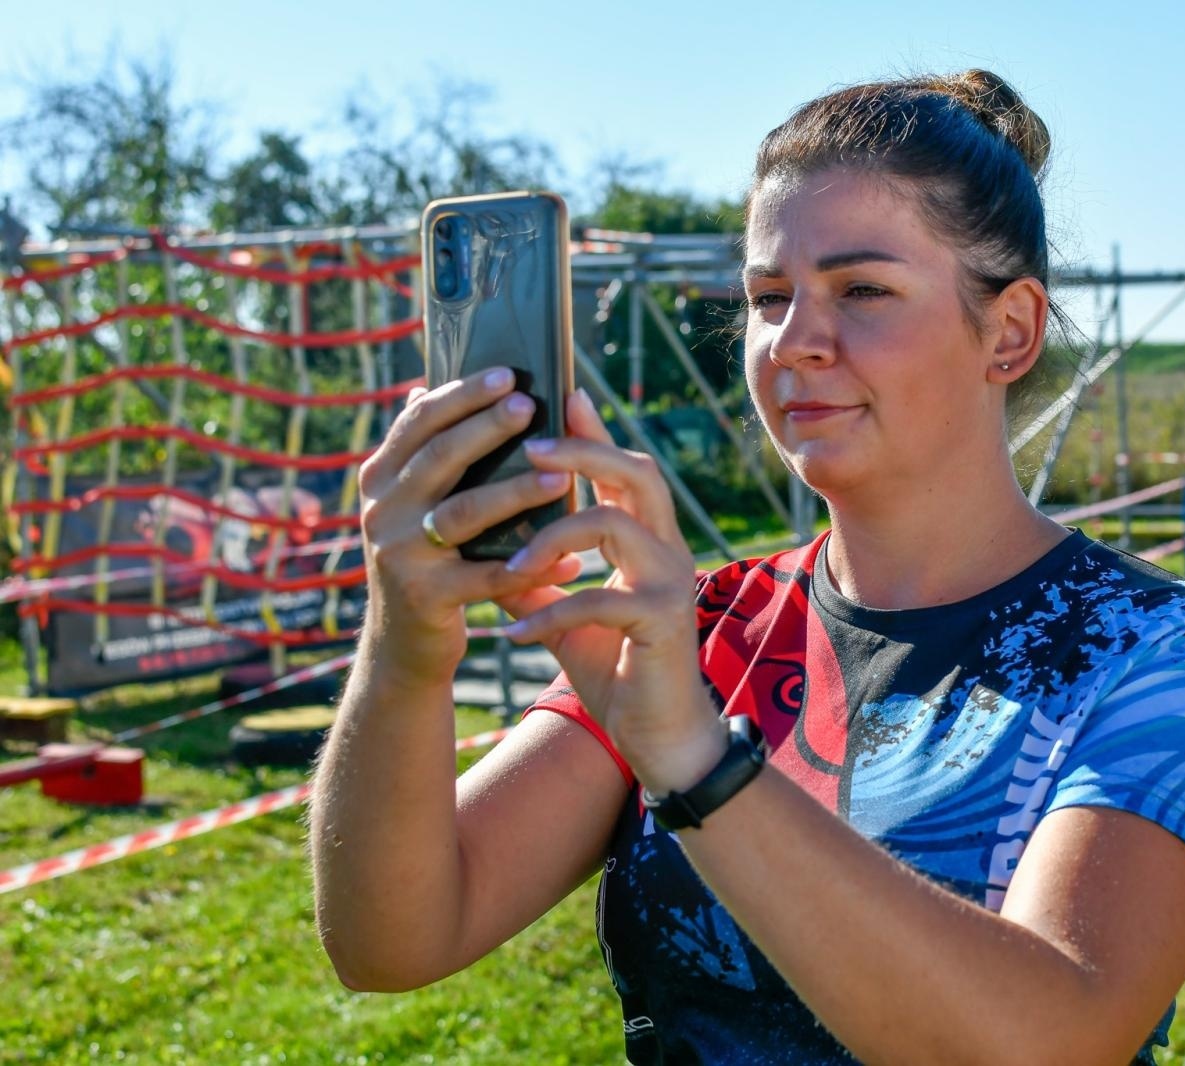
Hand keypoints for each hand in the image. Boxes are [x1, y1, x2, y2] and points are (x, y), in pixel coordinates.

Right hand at [355, 367, 583, 691]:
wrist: (404, 647)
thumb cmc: (428, 561)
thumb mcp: (412, 506)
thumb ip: (422, 455)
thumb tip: (423, 386)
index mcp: (381, 479)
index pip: (417, 423)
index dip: (460, 395)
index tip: (506, 373)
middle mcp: (382, 510)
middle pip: (439, 457)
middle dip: (486, 426)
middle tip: (529, 403)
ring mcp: (399, 553)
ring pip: (464, 512)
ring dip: (515, 492)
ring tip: (558, 478)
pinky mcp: (425, 597)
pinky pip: (485, 576)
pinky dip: (528, 567)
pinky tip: (567, 561)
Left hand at [498, 389, 725, 792]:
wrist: (660, 735)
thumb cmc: (616, 667)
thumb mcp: (565, 614)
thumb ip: (534, 576)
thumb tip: (479, 542)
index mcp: (645, 539)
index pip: (620, 468)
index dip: (591, 428)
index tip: (558, 392)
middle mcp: (666, 548)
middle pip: (634, 471)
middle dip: (580, 449)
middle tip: (528, 445)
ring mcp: (670, 581)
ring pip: (614, 524)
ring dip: (552, 537)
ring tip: (511, 564)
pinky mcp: (663, 620)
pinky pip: (601, 598)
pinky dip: (552, 614)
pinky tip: (517, 636)